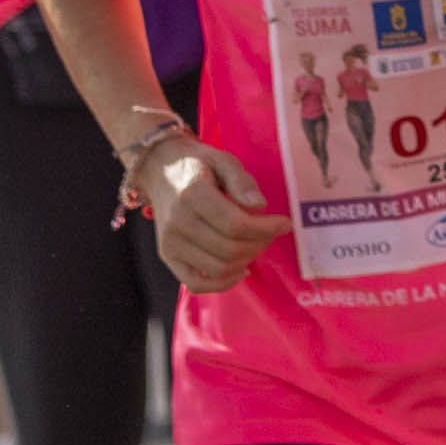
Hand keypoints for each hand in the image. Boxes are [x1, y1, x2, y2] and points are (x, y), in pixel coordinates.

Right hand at [141, 136, 288, 293]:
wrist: (161, 170)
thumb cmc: (198, 164)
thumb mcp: (223, 160)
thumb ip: (242, 181)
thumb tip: (260, 206)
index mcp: (191, 195)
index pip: (236, 224)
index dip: (266, 228)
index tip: (284, 223)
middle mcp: (177, 223)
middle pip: (229, 249)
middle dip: (260, 243)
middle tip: (272, 232)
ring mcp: (170, 244)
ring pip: (218, 268)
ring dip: (247, 260)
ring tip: (257, 244)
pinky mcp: (167, 257)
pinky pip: (196, 284)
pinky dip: (223, 283)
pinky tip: (241, 269)